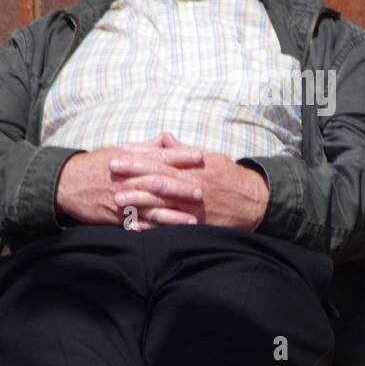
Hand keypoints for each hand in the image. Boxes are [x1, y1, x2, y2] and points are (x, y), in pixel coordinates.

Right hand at [53, 136, 205, 230]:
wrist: (67, 183)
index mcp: (130, 160)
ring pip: (150, 207)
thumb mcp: (119, 150)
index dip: (180, 156)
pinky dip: (151, 230)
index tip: (200, 156)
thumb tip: (167, 139)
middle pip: (157, 182)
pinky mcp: (115, 216)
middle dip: (179, 187)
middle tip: (201, 191)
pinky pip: (135, 224)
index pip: (159, 156)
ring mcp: (121, 199)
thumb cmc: (96, 165)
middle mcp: (127, 179)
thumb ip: (145, 147)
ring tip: (191, 220)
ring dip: (172, 215)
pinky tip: (166, 235)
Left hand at [108, 132, 268, 231]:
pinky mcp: (195, 223)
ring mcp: (192, 205)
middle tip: (110, 169)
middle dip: (133, 173)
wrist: (254, 201)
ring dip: (138, 200)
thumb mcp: (210, 157)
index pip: (160, 158)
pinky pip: (169, 225)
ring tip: (117, 200)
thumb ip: (184, 150)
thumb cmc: (230, 177)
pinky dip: (152, 226)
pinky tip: (134, 226)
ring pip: (161, 202)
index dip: (139, 155)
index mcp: (192, 166)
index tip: (119, 151)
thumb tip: (164, 138)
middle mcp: (191, 184)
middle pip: (157, 177)